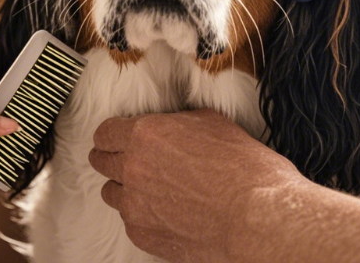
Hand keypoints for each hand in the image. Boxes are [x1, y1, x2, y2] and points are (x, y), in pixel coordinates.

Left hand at [89, 109, 304, 262]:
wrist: (258, 217)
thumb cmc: (244, 169)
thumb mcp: (213, 123)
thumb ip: (179, 122)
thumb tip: (171, 126)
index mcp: (146, 135)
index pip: (105, 132)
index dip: (112, 134)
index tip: (118, 137)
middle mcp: (132, 168)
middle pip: (101, 161)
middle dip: (113, 158)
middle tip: (130, 159)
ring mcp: (135, 206)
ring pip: (111, 193)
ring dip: (124, 187)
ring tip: (150, 187)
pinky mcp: (144, 236)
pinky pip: (129, 221)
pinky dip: (141, 214)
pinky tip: (166, 210)